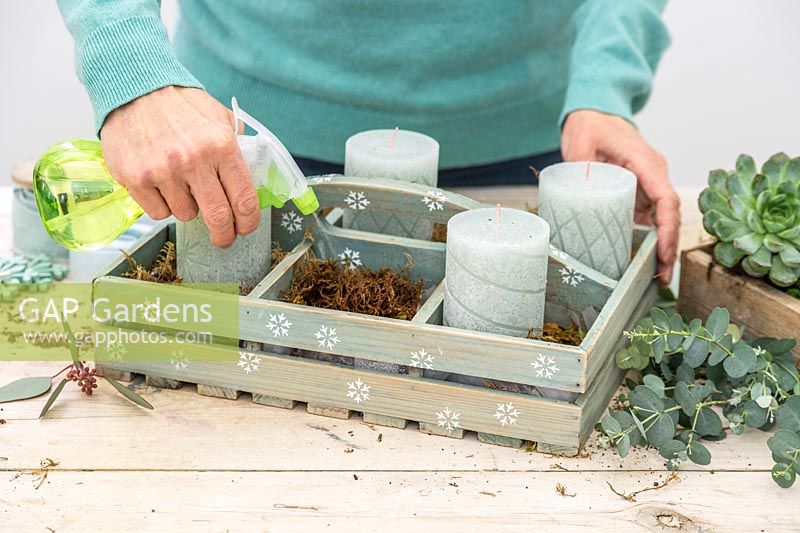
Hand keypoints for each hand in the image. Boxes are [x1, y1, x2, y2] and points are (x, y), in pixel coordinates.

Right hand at [100, 86, 259, 247]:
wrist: (134, 88)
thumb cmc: (180, 105)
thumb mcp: (218, 117)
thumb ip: (236, 147)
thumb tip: (250, 179)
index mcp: (221, 145)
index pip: (244, 199)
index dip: (248, 222)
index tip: (245, 229)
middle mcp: (193, 160)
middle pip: (218, 217)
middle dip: (224, 234)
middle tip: (223, 238)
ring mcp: (163, 171)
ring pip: (185, 215)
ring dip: (187, 207)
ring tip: (180, 183)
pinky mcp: (136, 178)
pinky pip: (158, 212)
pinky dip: (162, 204)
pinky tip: (160, 184)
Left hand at [561, 109, 679, 285]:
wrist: (595, 115)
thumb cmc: (591, 125)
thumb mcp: (580, 140)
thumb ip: (579, 162)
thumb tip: (578, 186)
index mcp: (645, 162)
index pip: (666, 198)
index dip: (667, 228)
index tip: (663, 252)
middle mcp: (653, 174)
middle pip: (669, 215)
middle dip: (669, 247)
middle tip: (662, 277)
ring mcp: (648, 184)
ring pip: (663, 220)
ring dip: (662, 248)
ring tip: (657, 278)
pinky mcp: (639, 193)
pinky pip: (650, 218)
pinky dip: (650, 240)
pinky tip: (644, 262)